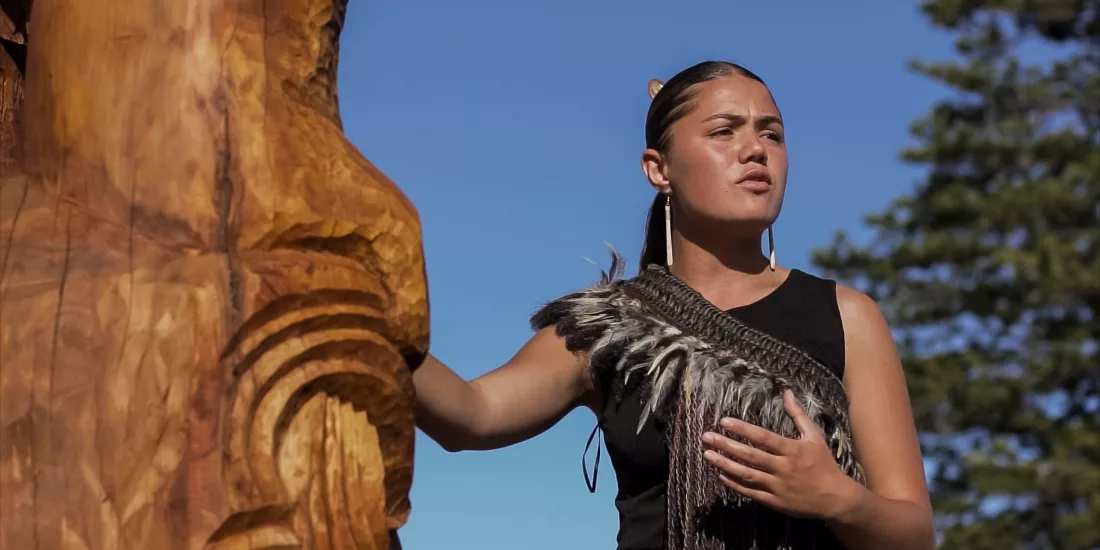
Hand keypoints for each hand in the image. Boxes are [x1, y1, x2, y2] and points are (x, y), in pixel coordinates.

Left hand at [701, 390, 860, 519]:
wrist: (835, 497)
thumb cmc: (823, 464)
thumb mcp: (814, 437)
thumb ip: (798, 415)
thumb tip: (787, 392)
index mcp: (792, 450)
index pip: (763, 437)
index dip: (743, 429)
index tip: (724, 422)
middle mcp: (783, 468)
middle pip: (750, 456)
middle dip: (726, 445)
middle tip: (706, 437)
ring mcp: (778, 486)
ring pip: (747, 474)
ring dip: (725, 464)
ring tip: (707, 455)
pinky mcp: (775, 502)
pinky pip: (751, 492)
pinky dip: (735, 484)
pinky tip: (721, 475)